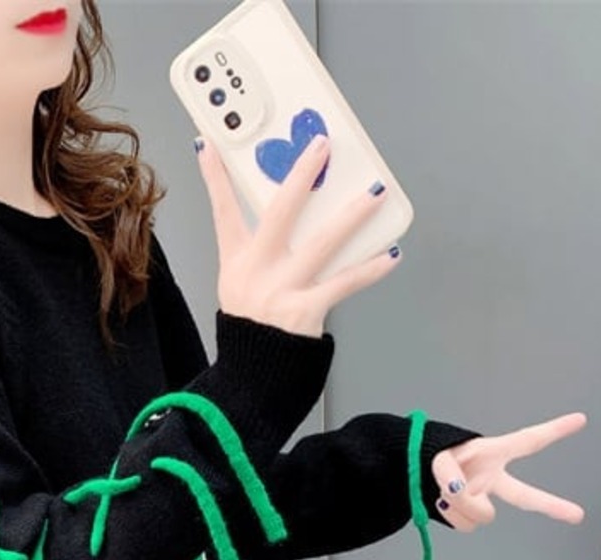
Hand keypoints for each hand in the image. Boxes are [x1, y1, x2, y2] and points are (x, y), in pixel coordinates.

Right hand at [195, 132, 400, 338]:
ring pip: (322, 243)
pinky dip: (370, 269)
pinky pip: (345, 283)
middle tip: (321, 146)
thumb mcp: (241, 282)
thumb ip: (264, 246)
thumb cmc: (255, 325)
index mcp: (237, 262)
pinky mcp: (305, 311)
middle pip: (280, 213)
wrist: (256, 373)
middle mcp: (258, 272)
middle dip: (302, 175)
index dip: (214, 177)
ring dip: (352, 215)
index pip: (223, 211)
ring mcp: (282, 290)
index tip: (211, 145)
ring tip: (375, 193)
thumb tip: (300, 206)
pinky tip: (390, 254)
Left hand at [431, 412, 587, 531]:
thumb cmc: (428, 455)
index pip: (527, 441)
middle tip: (578, 515)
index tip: (580, 419)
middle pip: (524, 495)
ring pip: (481, 516)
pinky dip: (450, 516)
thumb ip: (450, 475)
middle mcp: (491, 477)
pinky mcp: (466, 513)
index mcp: (492, 453)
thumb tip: (461, 493)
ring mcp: (480, 496)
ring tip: (444, 491)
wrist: (409, 471)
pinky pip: (464, 524)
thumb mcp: (439, 458)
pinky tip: (442, 503)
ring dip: (460, 506)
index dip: (554, 430)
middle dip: (551, 505)